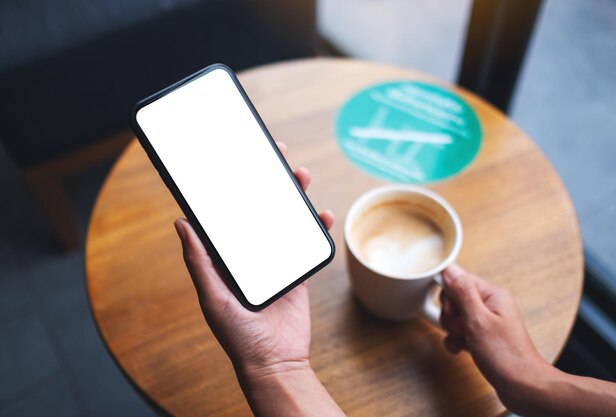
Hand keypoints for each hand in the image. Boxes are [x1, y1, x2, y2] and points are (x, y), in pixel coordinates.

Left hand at [174, 141, 333, 378]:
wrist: (275, 360)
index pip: (228, 215)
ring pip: (284, 219)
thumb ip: (199, 261)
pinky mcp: (297, 270)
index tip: (238, 162)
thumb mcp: (213, 296)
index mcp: (226, 257)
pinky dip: (318, 227)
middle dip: (268, 182)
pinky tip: (324, 214)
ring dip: (293, 196)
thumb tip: (181, 223)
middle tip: (275, 156)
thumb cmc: (237, 334)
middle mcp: (249, 254)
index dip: (233, 188)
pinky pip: (308, 242)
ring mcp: (274, 260)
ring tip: (301, 176)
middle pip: (259, 209)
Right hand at [439, 264, 553, 409]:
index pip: (459, 280)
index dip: (449, 296)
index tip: (453, 311)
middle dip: (450, 316)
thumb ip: (462, 292)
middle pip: (454, 299)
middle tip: (462, 329)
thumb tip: (449, 269)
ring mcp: (486, 321)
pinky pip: (460, 332)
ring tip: (466, 341)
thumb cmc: (507, 356)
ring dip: (453, 331)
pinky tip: (463, 350)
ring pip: (455, 317)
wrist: (523, 387)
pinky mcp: (483, 336)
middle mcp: (490, 305)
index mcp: (492, 295)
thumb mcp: (478, 320)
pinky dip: (457, 341)